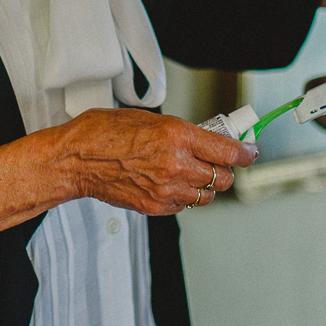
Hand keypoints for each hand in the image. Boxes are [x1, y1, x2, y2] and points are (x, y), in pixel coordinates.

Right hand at [52, 107, 255, 215]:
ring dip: (204, 185)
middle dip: (223, 169)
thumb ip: (182, 131)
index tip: (250, 151)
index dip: (245, 153)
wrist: (75, 159)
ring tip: (187, 172)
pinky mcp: (156, 206)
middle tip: (215, 161)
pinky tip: (168, 183)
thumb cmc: (102, 133)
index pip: (228, 151)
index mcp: (177, 135)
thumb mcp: (148, 118)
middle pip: (222, 177)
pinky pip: (184, 205)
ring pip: (206, 194)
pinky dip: (183, 196)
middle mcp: (177, 164)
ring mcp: (167, 189)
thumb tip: (206, 138)